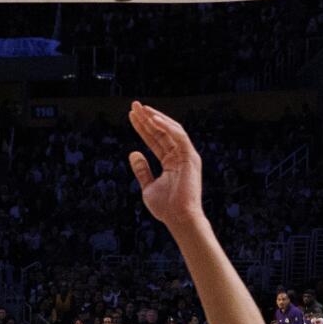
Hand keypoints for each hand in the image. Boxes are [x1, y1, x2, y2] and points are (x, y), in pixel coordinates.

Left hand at [127, 101, 202, 227]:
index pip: (155, 139)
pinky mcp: (191, 157)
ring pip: (170, 130)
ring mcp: (186, 155)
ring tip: (141, 109)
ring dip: (156, 118)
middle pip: (161, 132)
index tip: (131, 116)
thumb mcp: (147, 186)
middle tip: (134, 105)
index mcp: (171, 161)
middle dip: (147, 118)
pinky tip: (153, 120)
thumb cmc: (165, 206)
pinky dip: (166, 127)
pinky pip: (179, 137)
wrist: (178, 218)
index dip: (143, 127)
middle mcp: (180, 155)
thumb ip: (142, 169)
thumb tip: (133, 153)